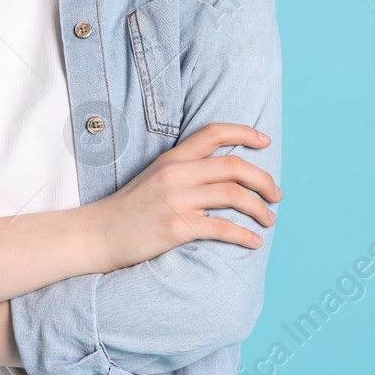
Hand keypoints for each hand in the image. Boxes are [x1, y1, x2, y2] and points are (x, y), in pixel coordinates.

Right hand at [87, 122, 281, 272]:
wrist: (97, 234)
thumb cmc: (129, 209)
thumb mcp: (155, 177)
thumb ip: (185, 170)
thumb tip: (222, 174)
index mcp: (173, 158)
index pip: (214, 132)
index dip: (244, 132)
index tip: (266, 141)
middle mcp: (177, 173)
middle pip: (235, 166)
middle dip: (263, 180)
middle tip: (277, 194)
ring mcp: (177, 200)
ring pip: (234, 195)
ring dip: (260, 208)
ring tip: (270, 219)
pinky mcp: (176, 227)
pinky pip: (222, 228)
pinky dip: (244, 236)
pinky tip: (254, 242)